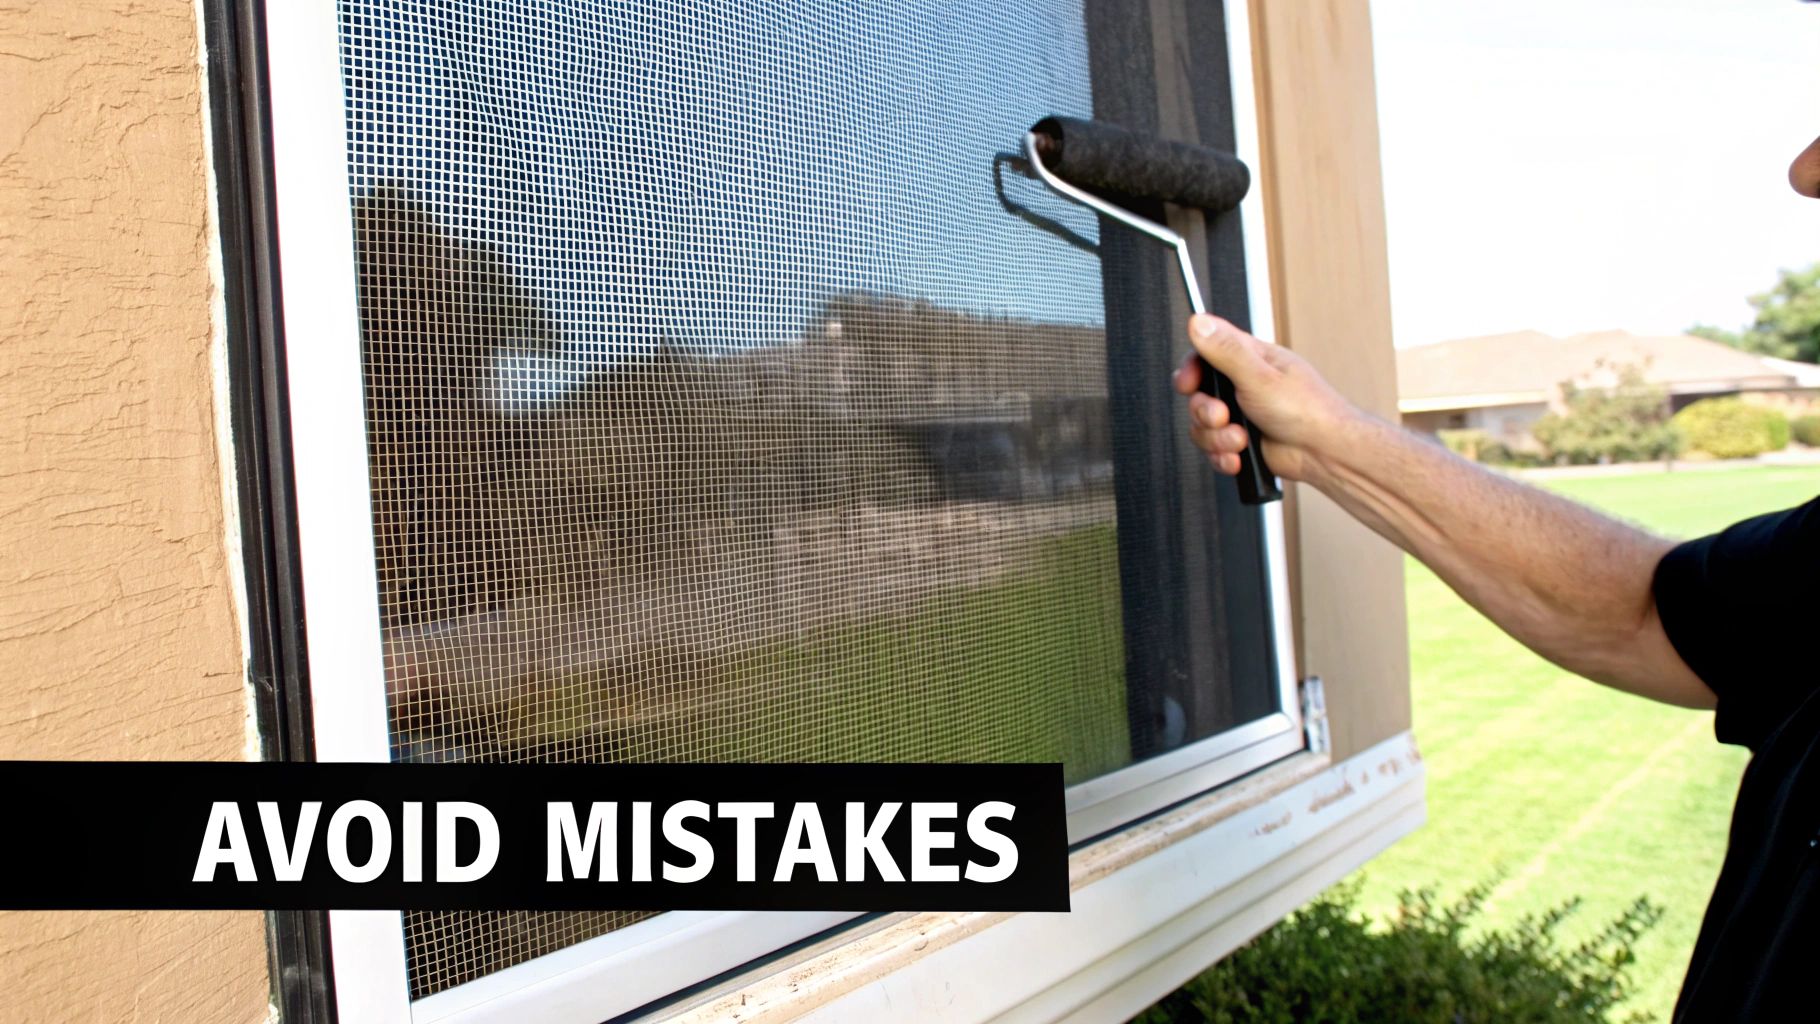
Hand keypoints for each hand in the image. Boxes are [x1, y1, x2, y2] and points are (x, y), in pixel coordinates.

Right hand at [1171, 314, 1358, 483]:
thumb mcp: (1260, 375)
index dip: (1190, 371)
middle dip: (1204, 412)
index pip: (1204, 356)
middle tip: (1223, 416)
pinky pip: (1214, 450)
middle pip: (1198, 396)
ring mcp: (1242, 416)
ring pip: (1202, 427)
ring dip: (1217, 438)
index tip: (1189, 384)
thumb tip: (1199, 322)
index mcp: (1249, 360)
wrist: (1324, 453)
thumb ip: (1225, 350)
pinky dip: (1223, 456)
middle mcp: (1243, 386)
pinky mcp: (1241, 442)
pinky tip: (1240, 456)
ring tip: (1240, 439)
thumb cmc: (1307, 410)